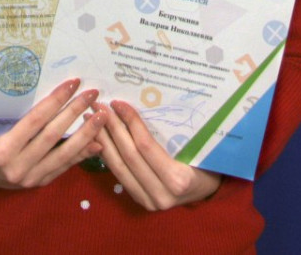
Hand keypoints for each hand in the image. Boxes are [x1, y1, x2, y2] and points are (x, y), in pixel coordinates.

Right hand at [0, 78, 105, 188]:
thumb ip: (21, 116)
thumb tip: (55, 98)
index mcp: (2, 149)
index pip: (35, 120)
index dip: (56, 101)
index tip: (73, 83)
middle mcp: (16, 166)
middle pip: (53, 135)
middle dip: (75, 112)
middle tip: (92, 94)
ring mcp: (30, 178)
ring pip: (64, 153)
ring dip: (86, 133)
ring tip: (101, 116)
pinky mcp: (40, 184)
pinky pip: (65, 166)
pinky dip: (82, 153)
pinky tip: (97, 141)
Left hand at [91, 100, 221, 210]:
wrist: (210, 191)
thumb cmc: (207, 161)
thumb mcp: (197, 146)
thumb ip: (171, 133)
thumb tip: (145, 100)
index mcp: (178, 179)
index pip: (145, 146)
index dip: (130, 123)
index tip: (118, 103)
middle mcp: (162, 194)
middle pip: (128, 156)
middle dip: (111, 129)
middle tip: (98, 107)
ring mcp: (149, 201)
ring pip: (119, 167)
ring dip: (103, 141)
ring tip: (90, 119)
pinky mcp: (140, 201)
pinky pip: (120, 175)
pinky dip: (108, 156)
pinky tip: (98, 139)